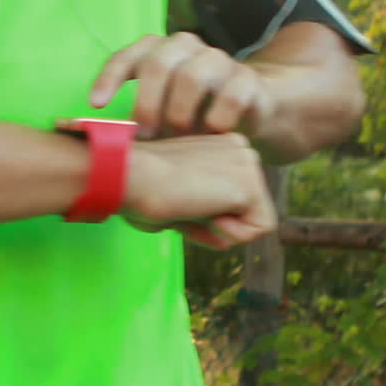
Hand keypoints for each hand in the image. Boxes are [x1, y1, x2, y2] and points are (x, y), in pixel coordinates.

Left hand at [90, 32, 272, 139]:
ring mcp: (218, 59)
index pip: (126, 57)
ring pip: (191, 78)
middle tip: (144, 135)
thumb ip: (134, 119)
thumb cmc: (190, 112)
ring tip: (179, 138)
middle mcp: (185, 46)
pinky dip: (217, 119)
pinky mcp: (247, 78)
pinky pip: (230, 96)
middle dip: (146, 104)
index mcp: (157, 50)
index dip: (109, 78)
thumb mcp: (159, 112)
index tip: (95, 105)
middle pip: (158, 65)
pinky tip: (212, 133)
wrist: (249, 106)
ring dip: (180, 114)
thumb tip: (101, 142)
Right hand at [125, 133, 276, 249]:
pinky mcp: (249, 185)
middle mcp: (240, 147)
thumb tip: (225, 240)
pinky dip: (229, 235)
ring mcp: (247, 164)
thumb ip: (204, 215)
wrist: (128, 176)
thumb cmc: (138, 189)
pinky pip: (257, 231)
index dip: (206, 215)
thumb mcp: (177, 201)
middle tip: (182, 205)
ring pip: (254, 221)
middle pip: (247, 209)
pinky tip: (203, 212)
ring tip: (190, 205)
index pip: (232, 196)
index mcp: (221, 144)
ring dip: (220, 229)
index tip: (177, 201)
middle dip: (217, 222)